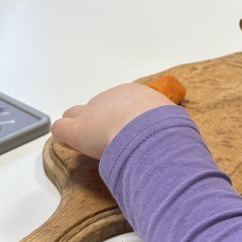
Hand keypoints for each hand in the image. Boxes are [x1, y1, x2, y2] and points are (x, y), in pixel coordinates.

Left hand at [51, 83, 172, 159]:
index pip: (120, 104)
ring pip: (76, 114)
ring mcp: (91, 112)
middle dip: (100, 123)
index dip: (121, 120)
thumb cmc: (164, 127)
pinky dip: (65, 138)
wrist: (149, 129)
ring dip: (81, 128)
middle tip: (110, 143)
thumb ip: (168, 127)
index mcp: (134, 94)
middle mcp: (110, 98)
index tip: (127, 135)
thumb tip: (179, 141)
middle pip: (97, 108)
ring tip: (90, 147)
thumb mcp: (172, 122)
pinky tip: (73, 147)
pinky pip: (61, 128)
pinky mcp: (76, 129)